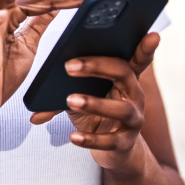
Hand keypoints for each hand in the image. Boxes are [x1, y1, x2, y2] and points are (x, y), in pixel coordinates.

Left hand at [30, 33, 160, 169]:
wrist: (113, 151)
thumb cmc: (95, 114)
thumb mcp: (81, 95)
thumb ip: (61, 90)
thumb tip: (32, 105)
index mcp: (125, 78)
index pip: (138, 58)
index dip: (146, 47)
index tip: (152, 34)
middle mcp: (134, 95)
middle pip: (123, 73)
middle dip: (97, 67)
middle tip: (68, 66)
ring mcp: (134, 120)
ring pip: (121, 109)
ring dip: (94, 104)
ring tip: (70, 100)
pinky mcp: (126, 143)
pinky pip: (111, 140)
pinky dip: (91, 139)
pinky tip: (73, 137)